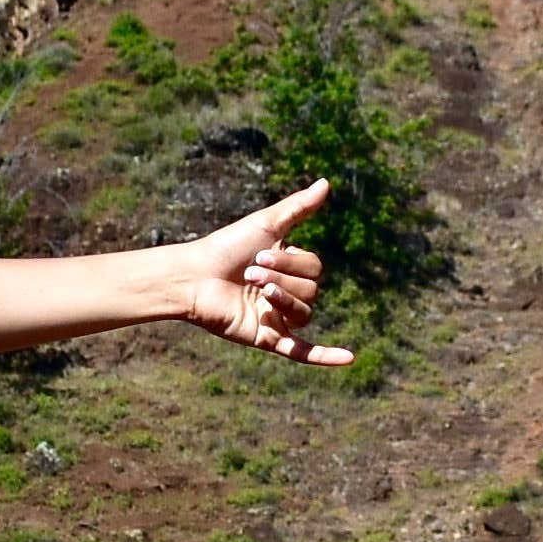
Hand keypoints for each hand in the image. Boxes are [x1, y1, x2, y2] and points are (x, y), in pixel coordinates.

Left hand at [170, 181, 351, 366]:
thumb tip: (327, 183)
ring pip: (305, 313)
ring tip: (257, 292)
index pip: (315, 268)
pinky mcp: (269, 338)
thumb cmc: (225, 248)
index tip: (259, 254)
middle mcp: (286, 292)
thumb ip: (298, 207)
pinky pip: (305, 352)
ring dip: (283, 299)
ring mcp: (279, 317)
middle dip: (283, 279)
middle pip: (312, 290)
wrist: (193, 277)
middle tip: (250, 273)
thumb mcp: (265, 224)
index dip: (292, 261)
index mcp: (289, 268)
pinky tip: (349, 359)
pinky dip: (326, 356)